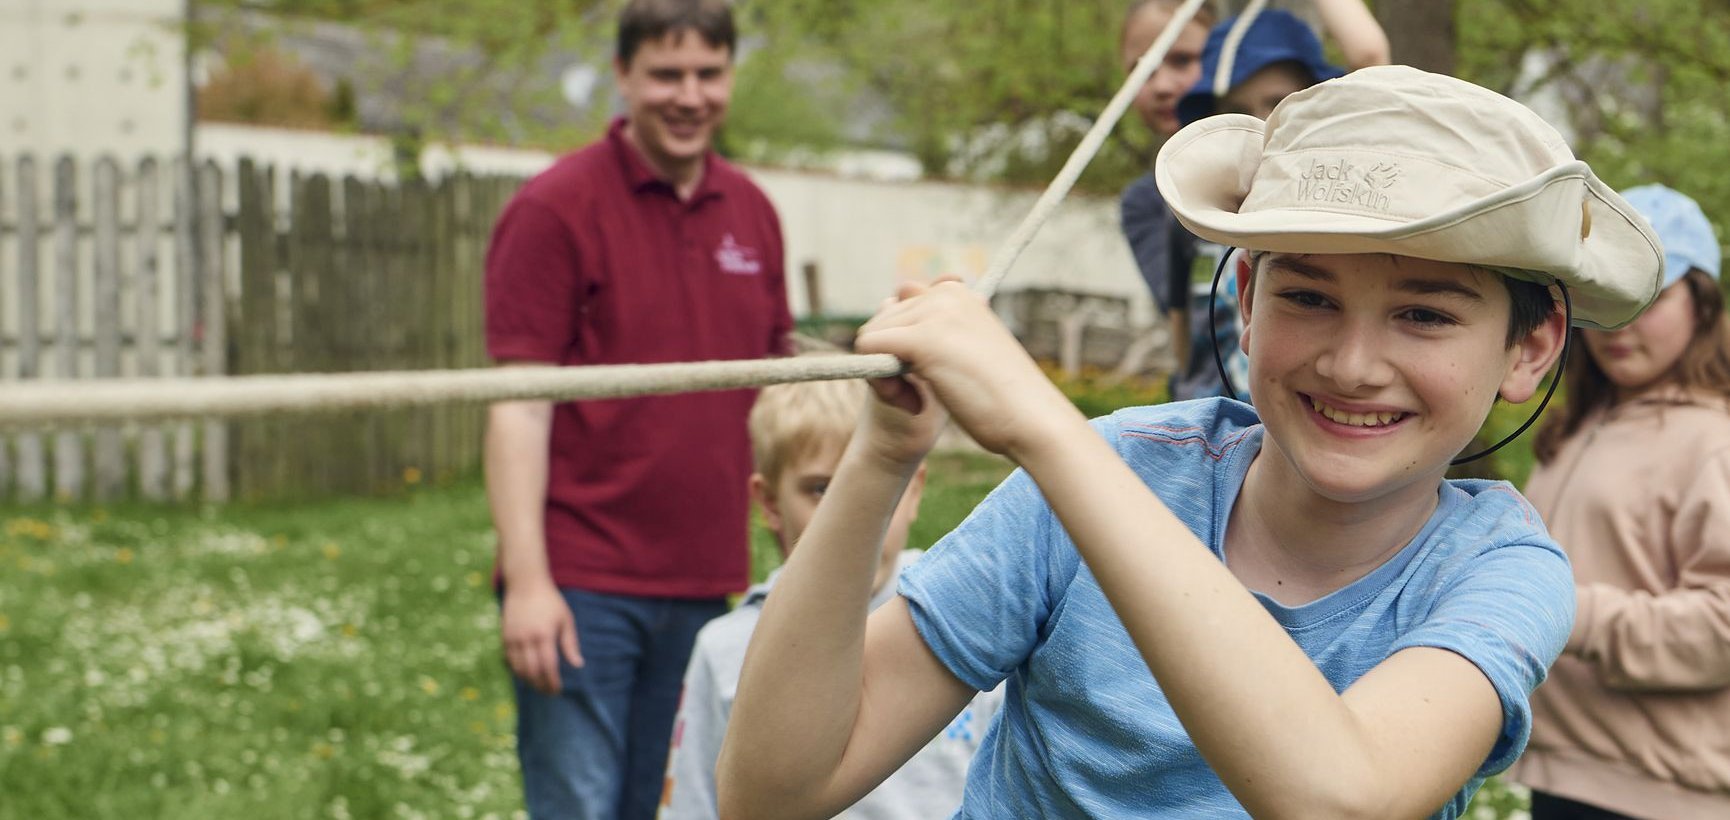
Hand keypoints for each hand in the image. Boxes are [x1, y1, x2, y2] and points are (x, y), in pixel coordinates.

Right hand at [501, 580, 581, 694]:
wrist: (525, 584)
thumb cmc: (550, 601)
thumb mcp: (565, 619)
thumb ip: (570, 643)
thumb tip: (578, 664)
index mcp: (545, 635)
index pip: (548, 666)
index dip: (553, 681)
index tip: (558, 690)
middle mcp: (527, 638)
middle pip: (532, 671)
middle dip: (541, 685)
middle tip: (549, 692)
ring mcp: (513, 638)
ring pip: (518, 669)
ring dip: (528, 681)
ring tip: (538, 686)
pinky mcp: (504, 636)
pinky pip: (509, 660)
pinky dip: (517, 670)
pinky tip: (525, 674)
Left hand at [855, 279, 1080, 459]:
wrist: (1034, 420)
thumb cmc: (1005, 397)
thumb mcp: (968, 352)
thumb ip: (939, 330)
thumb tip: (900, 293)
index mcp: (957, 294)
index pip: (900, 304)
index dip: (901, 343)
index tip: (924, 375)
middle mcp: (945, 294)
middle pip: (881, 321)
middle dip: (889, 359)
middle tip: (921, 396)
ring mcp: (935, 313)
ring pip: (872, 335)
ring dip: (885, 375)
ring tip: (921, 402)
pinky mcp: (924, 338)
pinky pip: (869, 348)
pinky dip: (881, 383)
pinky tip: (915, 405)